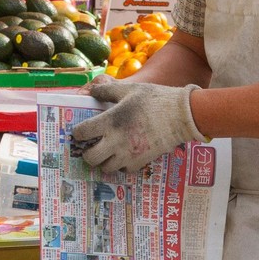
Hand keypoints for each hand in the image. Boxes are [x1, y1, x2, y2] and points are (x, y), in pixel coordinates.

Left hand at [73, 77, 202, 171]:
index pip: (82, 133)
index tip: (81, 131)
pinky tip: (124, 155)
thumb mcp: (129, 89)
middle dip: (87, 153)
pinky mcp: (141, 161)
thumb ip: (107, 91)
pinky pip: (124, 170)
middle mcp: (116, 141)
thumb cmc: (154, 99)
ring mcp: (129, 154)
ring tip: (107, 152)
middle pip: (90, 158)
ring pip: (106, 168)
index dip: (78, 132)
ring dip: (104, 161)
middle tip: (92, 146)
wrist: (181, 115)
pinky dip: (121, 165)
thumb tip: (92, 90)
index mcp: (110, 121)